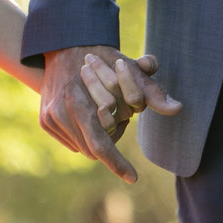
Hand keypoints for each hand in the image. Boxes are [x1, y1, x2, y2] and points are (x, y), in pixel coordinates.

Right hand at [38, 44, 180, 183]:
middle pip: (94, 149)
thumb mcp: (127, 68)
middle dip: (111, 141)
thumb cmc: (100, 57)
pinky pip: (72, 141)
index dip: (117, 163)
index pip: (100, 144)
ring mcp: (50, 117)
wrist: (62, 45)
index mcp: (78, 100)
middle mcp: (61, 111)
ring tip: (103, 112)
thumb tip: (177, 108)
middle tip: (119, 120)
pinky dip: (85, 134)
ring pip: (83, 147)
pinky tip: (89, 115)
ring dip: (98, 138)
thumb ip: (151, 90)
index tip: (134, 177)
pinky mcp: (44, 120)